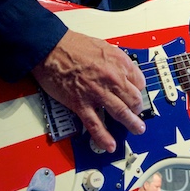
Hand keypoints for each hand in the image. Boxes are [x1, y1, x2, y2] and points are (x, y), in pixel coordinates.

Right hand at [32, 30, 146, 153]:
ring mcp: (97, 93)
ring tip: (138, 129)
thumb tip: (122, 71)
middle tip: (138, 113)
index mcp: (119, 62)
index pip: (139, 81)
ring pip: (121, 113)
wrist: (50, 48)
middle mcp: (112, 78)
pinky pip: (95, 124)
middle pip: (134, 99)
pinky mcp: (81, 104)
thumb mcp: (103, 46)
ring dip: (132, 123)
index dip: (138, 89)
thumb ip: (115, 60)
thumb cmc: (72, 45)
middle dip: (138, 108)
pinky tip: (110, 145)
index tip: (137, 93)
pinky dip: (104, 137)